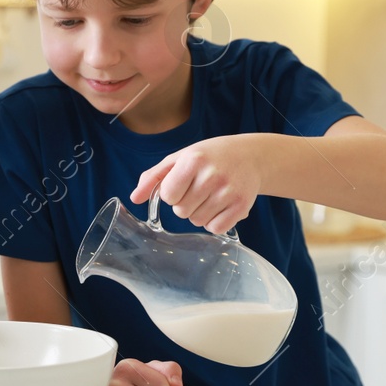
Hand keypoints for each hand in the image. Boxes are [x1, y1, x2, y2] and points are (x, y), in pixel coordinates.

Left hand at [130, 135, 264, 234]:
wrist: (250, 156)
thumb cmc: (209, 157)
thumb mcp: (180, 158)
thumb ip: (154, 177)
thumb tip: (135, 198)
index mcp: (194, 160)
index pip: (168, 195)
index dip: (172, 193)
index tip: (183, 183)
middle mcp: (212, 175)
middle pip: (181, 211)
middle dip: (185, 203)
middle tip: (199, 189)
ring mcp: (228, 192)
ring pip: (197, 221)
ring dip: (199, 213)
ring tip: (211, 195)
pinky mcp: (241, 206)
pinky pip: (215, 228)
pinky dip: (214, 222)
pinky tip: (221, 206)